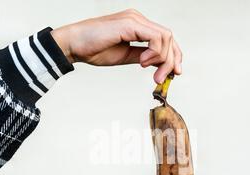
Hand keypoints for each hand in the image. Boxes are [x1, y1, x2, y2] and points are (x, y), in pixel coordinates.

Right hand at [51, 9, 181, 83]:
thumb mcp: (126, 56)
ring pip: (166, 37)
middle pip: (169, 37)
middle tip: (161, 78)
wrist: (74, 45)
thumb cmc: (94, 49)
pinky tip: (143, 62)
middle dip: (171, 61)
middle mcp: (139, 19)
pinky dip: (155, 52)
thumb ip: (144, 57)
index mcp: (138, 26)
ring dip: (163, 59)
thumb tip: (161, 64)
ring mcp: (135, 19)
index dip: (174, 56)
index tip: (175, 73)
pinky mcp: (130, 24)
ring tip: (149, 71)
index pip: (165, 38)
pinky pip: (155, 37)